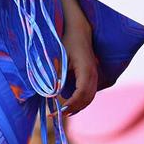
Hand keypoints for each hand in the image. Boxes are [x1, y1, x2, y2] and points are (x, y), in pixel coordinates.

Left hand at [56, 0, 97, 114]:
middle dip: (74, 108)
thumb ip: (54, 73)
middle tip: (56, 115)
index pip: (82, 92)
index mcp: (85, 67)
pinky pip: (90, 92)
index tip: (57, 111)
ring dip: (78, 106)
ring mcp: (94, 73)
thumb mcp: (58, 56)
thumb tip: (48, 93)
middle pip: (88, 97)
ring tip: (61, 112)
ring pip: (90, 96)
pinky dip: (81, 101)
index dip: (71, 104)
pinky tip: (68, 104)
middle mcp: (93, 71)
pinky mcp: (92, 74)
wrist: (78, 28)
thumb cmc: (66, 40)